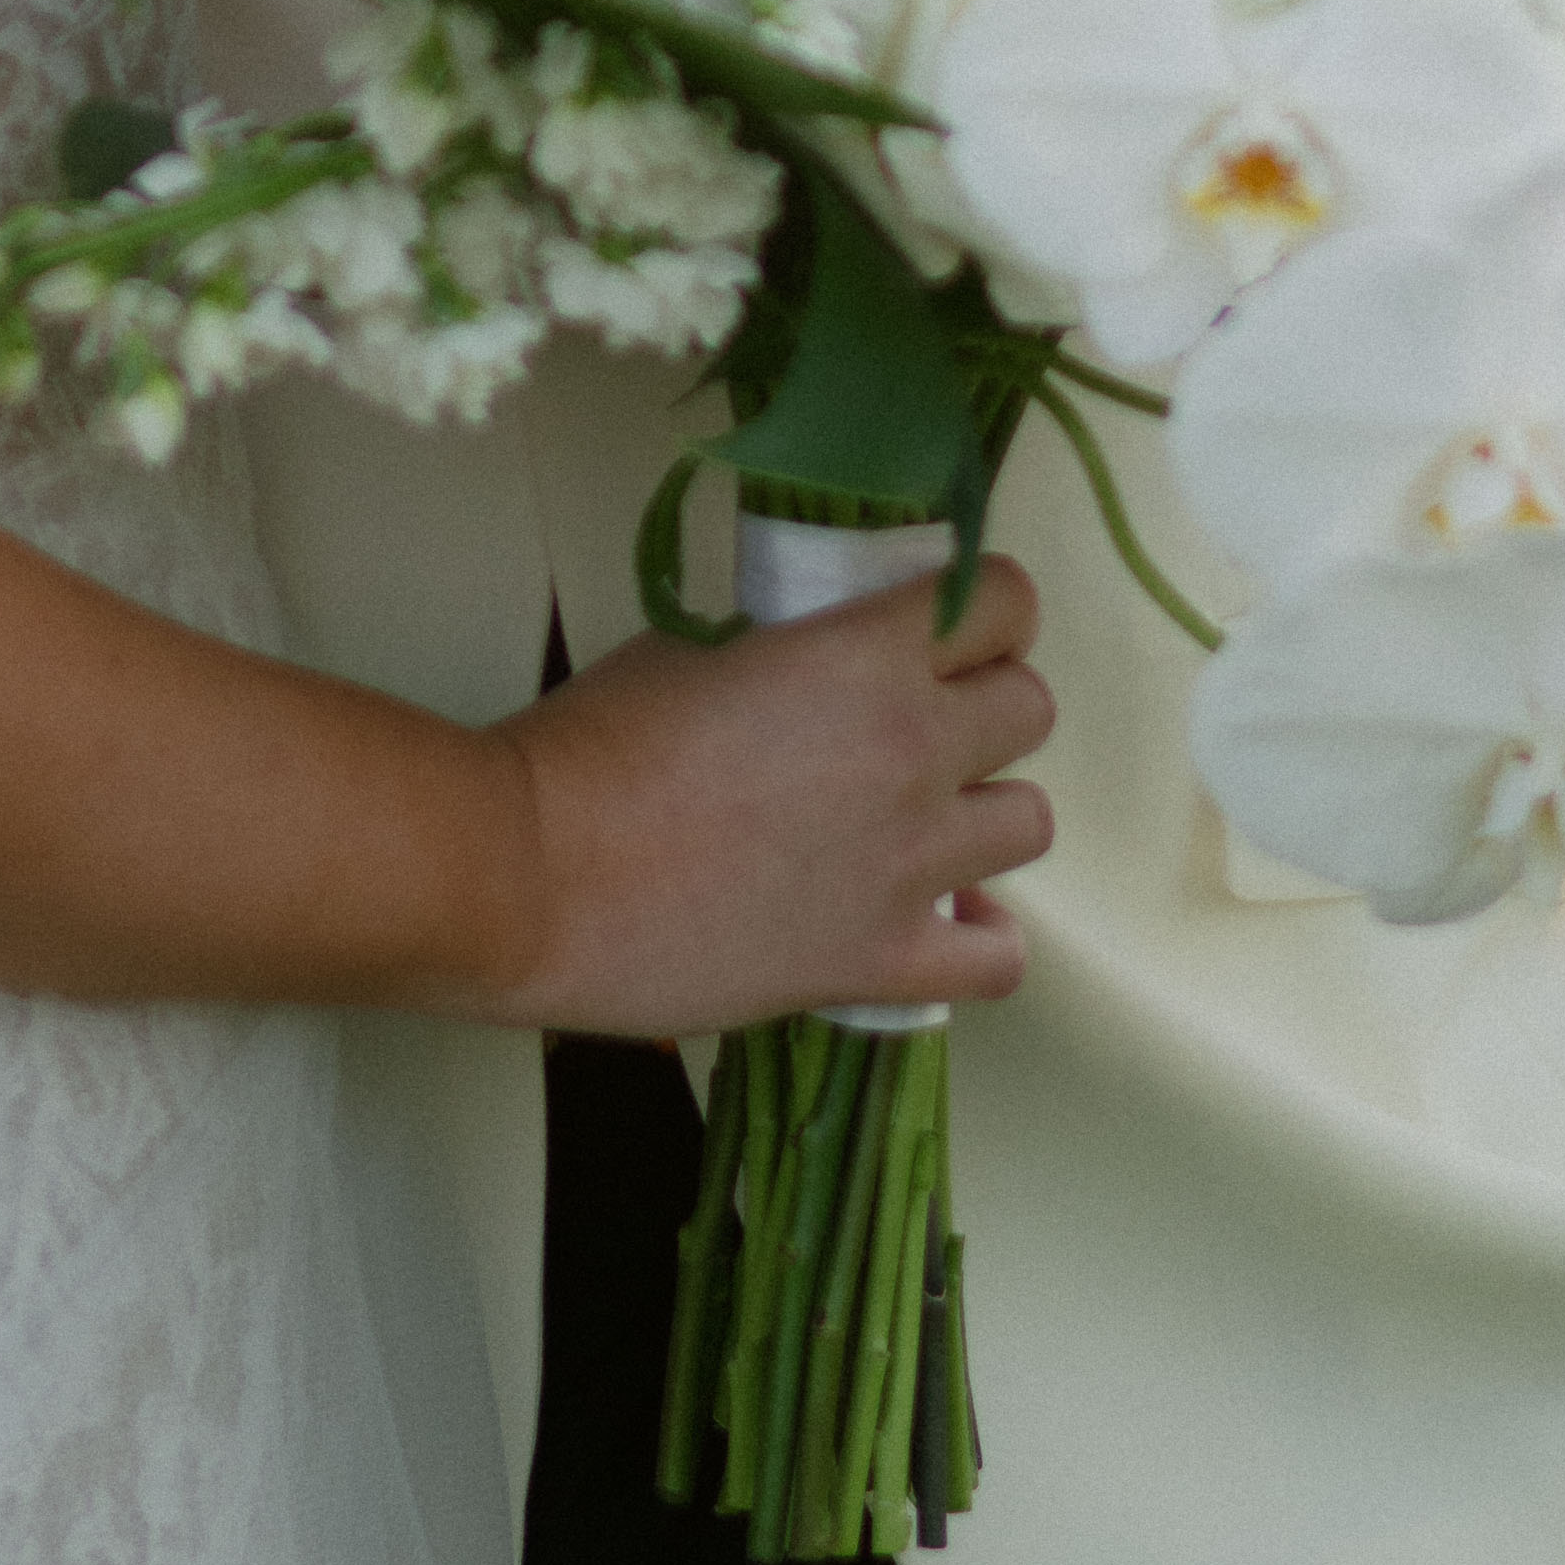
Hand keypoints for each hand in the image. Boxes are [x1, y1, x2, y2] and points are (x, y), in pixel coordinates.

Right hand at [493, 555, 1056, 1040]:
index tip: (940, 629)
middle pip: (1031, 708)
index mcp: (866, 656)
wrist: (534, 875)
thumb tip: (812, 667)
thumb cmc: (590, 747)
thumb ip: (786, 651)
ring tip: (914, 823)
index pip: (1005, 602)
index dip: (981, 610)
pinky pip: (1000, 957)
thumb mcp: (693, 648)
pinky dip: (979, 935)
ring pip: (1030, 822)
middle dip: (981, 706)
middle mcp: (913, 752)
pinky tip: (930, 917)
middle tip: (913, 725)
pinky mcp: (881, 962)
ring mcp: (908, 865)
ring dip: (979, 813)